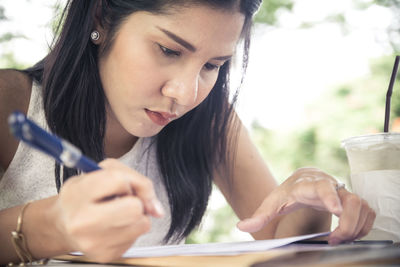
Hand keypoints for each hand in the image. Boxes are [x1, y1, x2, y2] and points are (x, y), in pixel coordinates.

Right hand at [51, 159, 163, 261]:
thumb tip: (156, 208)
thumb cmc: (84, 196)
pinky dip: (130, 230)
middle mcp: (82, 220)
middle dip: (137, 202)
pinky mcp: (104, 256)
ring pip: (142, 224)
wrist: (62, 225)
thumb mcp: (101, 172)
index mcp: (78, 193)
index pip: (119, 180)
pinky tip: (114, 226)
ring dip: (137, 217)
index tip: (124, 186)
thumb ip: (134, 178)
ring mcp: (93, 242)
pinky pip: (136, 238)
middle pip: (134, 208)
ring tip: (118, 213)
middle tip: (125, 201)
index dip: (129, 181)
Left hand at [237, 167, 375, 243]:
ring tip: (341, 239)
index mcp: (308, 186)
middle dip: (347, 223)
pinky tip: (350, 235)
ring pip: (363, 207)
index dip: (330, 197)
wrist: (305, 178)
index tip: (335, 209)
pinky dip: (364, 226)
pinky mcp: (352, 199)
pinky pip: (368, 212)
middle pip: (350, 200)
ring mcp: (343, 192)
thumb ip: (259, 215)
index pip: (322, 187)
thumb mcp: (272, 202)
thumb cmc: (288, 191)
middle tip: (335, 239)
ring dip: (356, 227)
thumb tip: (241, 226)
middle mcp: (330, 186)